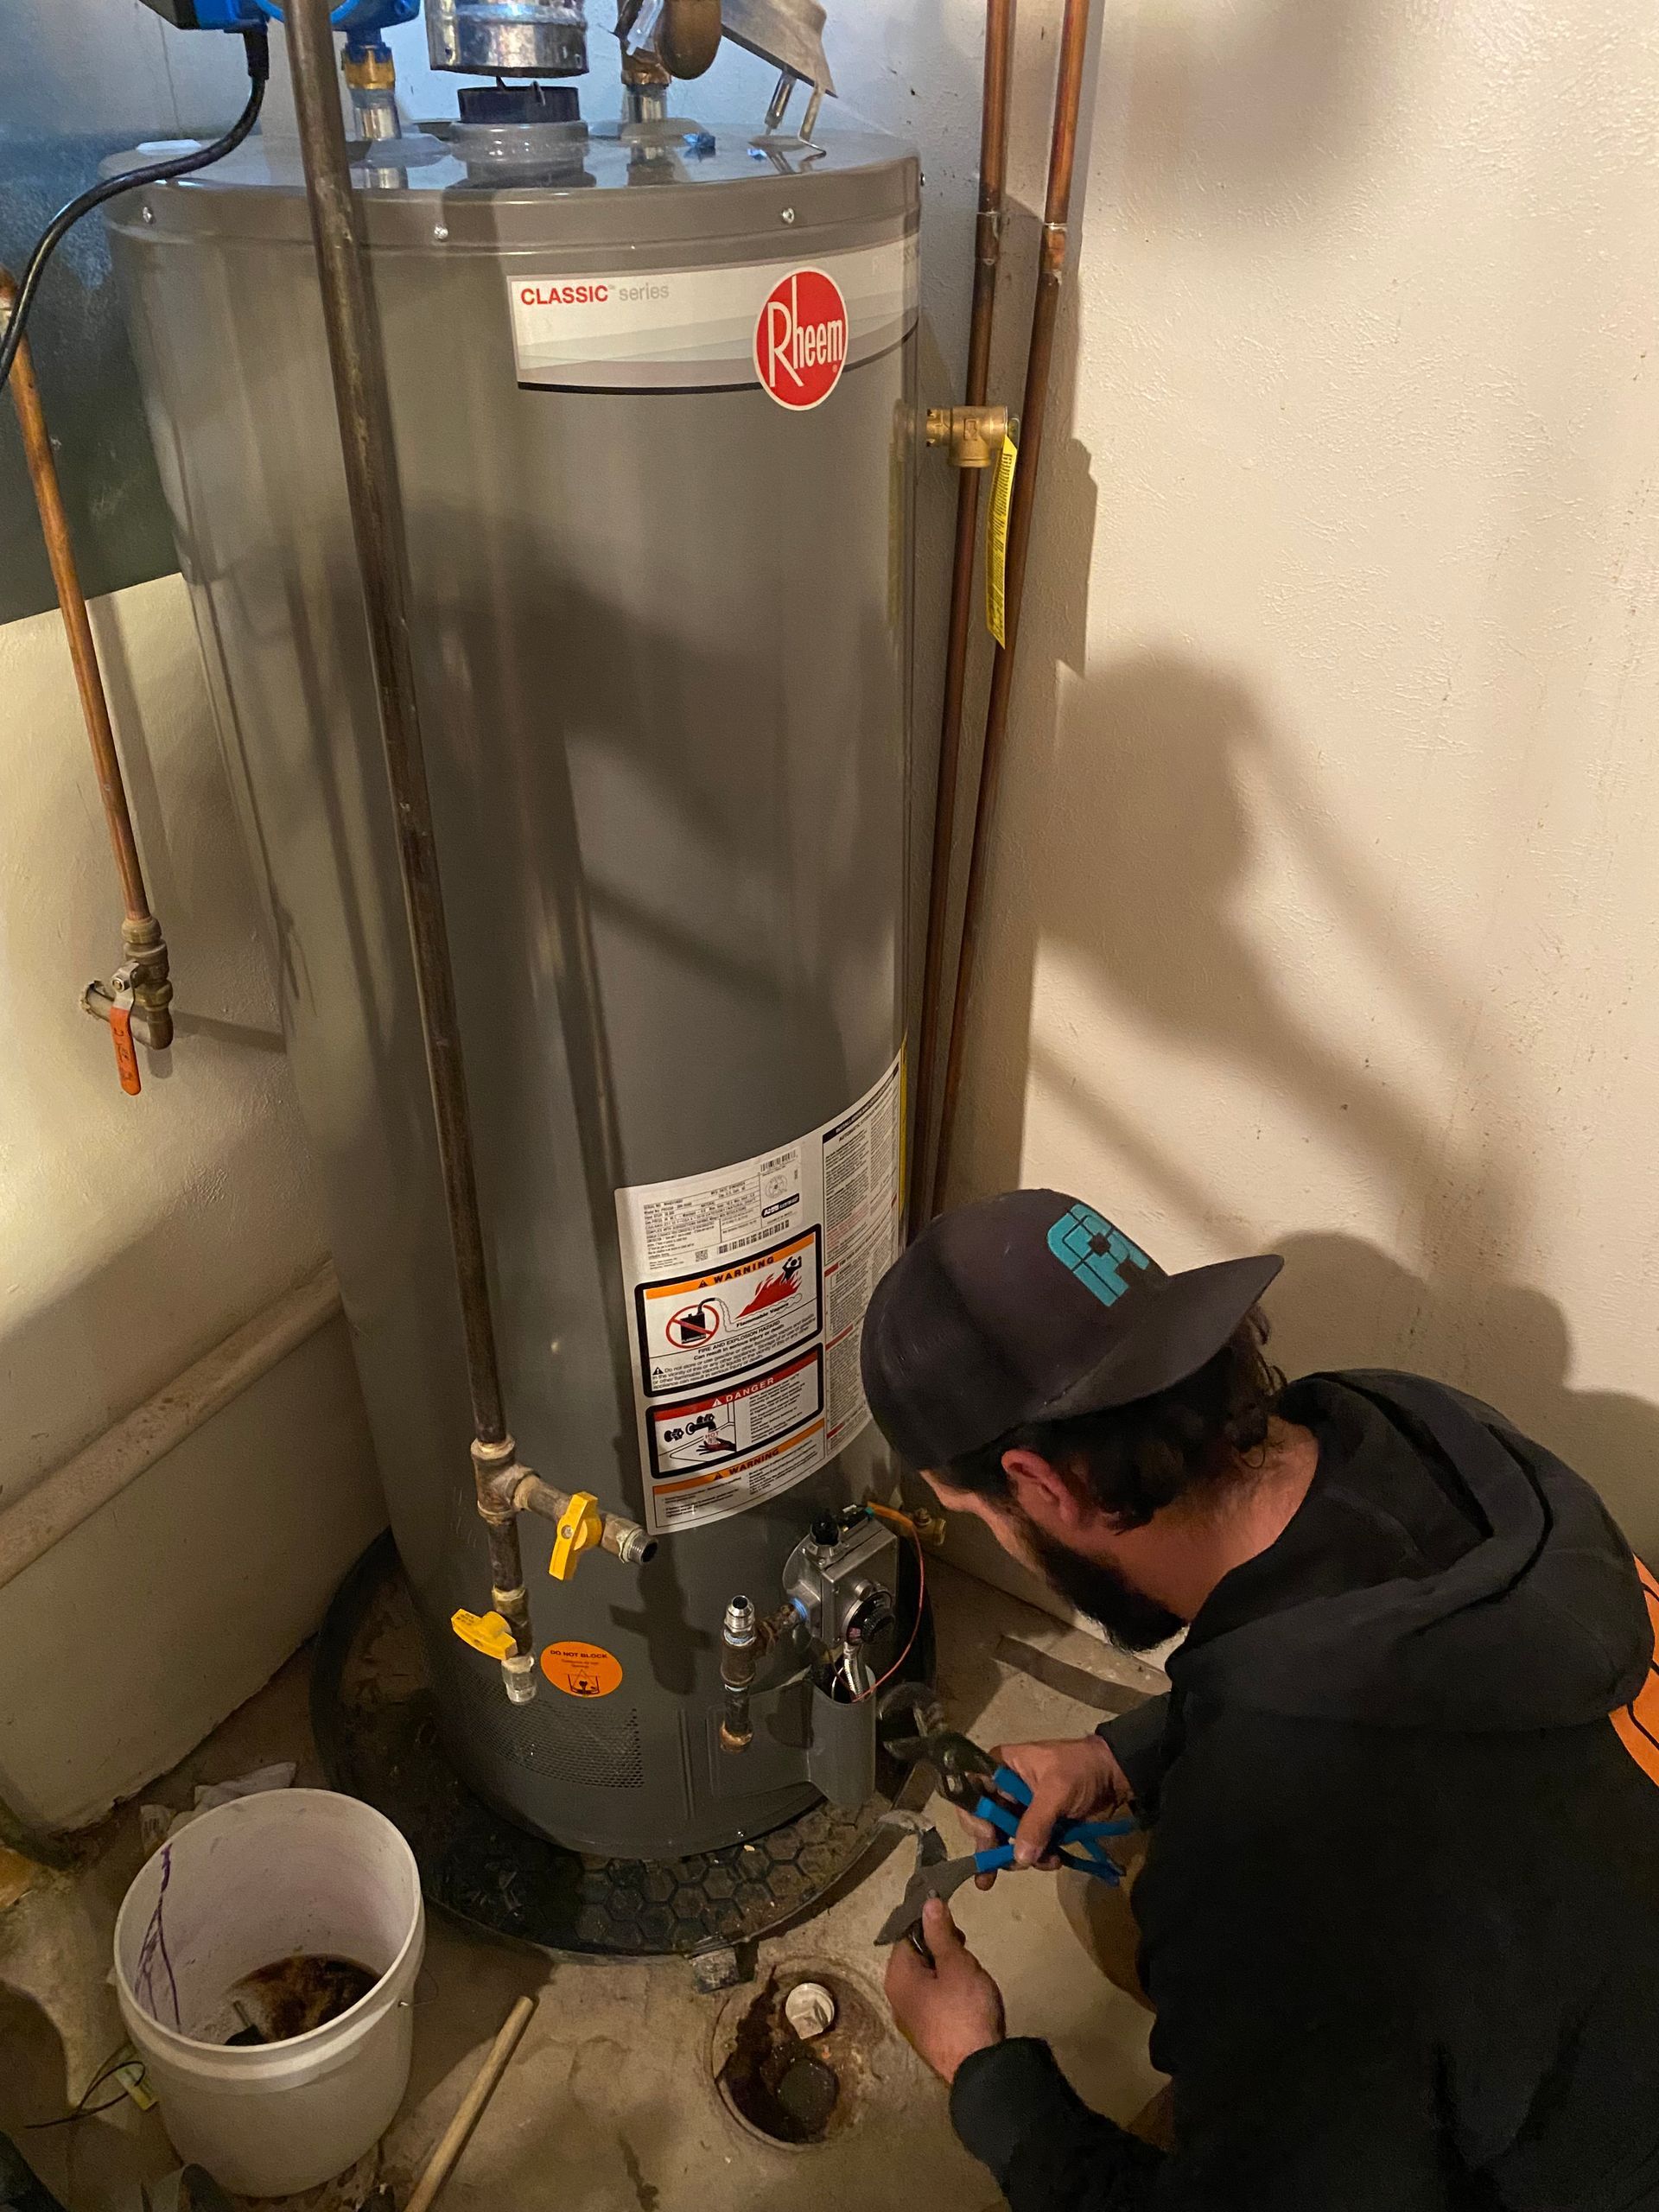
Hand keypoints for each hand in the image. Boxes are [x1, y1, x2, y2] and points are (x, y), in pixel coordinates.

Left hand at [885, 1897, 1005, 2081]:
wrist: (979, 2068)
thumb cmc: (966, 2009)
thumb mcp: (956, 1963)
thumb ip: (940, 1932)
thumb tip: (927, 1903)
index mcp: (897, 1976)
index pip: (907, 1934)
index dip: (932, 1926)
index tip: (956, 1930)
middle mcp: (896, 1997)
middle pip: (915, 1958)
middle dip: (941, 1949)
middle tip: (966, 1953)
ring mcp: (910, 2019)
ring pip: (925, 1980)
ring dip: (945, 1971)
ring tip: (970, 1976)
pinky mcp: (925, 2035)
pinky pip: (932, 2001)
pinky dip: (946, 1993)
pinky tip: (966, 1999)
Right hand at [963, 1735, 1129, 1886]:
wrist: (1115, 1777)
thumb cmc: (1081, 1770)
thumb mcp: (1057, 1790)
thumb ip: (1036, 1822)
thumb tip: (1019, 1858)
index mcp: (1001, 1767)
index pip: (971, 1791)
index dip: (973, 1816)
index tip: (987, 1836)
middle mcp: (1004, 1789)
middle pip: (983, 1821)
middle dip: (993, 1846)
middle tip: (992, 1872)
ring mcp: (1020, 1810)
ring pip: (1004, 1840)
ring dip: (1020, 1857)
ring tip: (1045, 1862)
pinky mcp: (1037, 1827)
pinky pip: (1026, 1848)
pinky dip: (1037, 1858)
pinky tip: (1053, 1861)